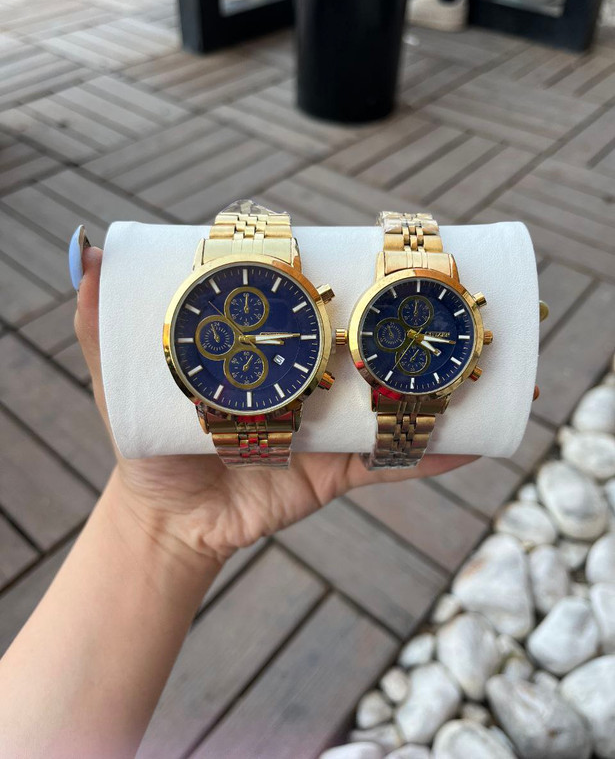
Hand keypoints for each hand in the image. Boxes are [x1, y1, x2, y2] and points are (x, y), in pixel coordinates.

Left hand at [76, 247, 475, 564]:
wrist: (163, 521)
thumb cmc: (147, 442)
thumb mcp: (122, 378)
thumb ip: (100, 322)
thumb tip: (86, 254)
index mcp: (273, 347)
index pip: (323, 303)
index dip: (359, 276)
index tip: (393, 247)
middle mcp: (310, 379)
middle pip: (372, 345)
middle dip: (423, 325)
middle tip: (464, 300)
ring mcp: (329, 426)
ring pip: (397, 401)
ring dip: (450, 387)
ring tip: (500, 368)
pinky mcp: (336, 473)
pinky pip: (391, 465)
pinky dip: (434, 456)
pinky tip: (480, 444)